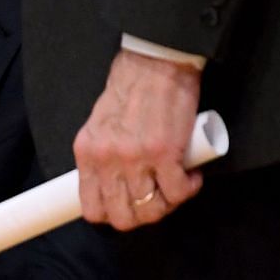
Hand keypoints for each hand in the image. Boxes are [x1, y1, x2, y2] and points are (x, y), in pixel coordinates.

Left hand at [73, 48, 206, 229]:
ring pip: (151, 208)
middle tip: (157, 201)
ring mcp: (136, 159)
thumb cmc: (131, 89)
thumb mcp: (100, 125)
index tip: (127, 209)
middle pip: (122, 217)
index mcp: (87, 154)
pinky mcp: (165, 153)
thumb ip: (101, 154)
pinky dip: (189, 189)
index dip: (112, 216)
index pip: (91, 208)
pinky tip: (192, 178)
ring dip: (168, 204)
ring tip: (176, 188)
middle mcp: (107, 161)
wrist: (155, 62)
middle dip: (143, 216)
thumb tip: (110, 183)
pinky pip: (178, 191)